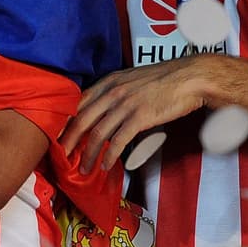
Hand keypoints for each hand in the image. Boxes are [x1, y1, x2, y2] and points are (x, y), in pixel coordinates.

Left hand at [59, 55, 213, 171]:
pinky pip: (119, 140)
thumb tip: (101, 109)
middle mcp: (113, 92)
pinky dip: (109, 155)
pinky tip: (105, 165)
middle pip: (82, 120)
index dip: (65, 121)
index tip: (58, 135)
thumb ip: (114, 92)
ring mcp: (126, 104)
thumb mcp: (130, 79)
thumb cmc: (163, 80)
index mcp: (108, 82)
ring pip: (98, 133)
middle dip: (69, 141)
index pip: (78, 103)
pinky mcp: (140, 117)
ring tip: (84, 168)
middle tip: (62, 156)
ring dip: (88, 154)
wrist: (189, 78)